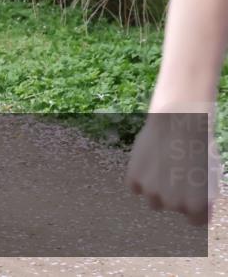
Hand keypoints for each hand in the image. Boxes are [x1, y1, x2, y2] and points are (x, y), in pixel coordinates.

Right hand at [126, 111, 219, 225]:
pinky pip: (134, 187)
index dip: (193, 205)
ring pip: (152, 200)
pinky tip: (148, 163)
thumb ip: (203, 197)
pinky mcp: (133, 179)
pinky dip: (139, 179)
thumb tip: (196, 209)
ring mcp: (151, 192)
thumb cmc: (199, 146)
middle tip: (175, 173)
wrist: (178, 123)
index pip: (194, 220)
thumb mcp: (211, 176)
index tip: (191, 191)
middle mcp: (173, 203)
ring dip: (155, 189)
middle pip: (171, 207)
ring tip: (161, 167)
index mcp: (196, 206)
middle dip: (173, 194)